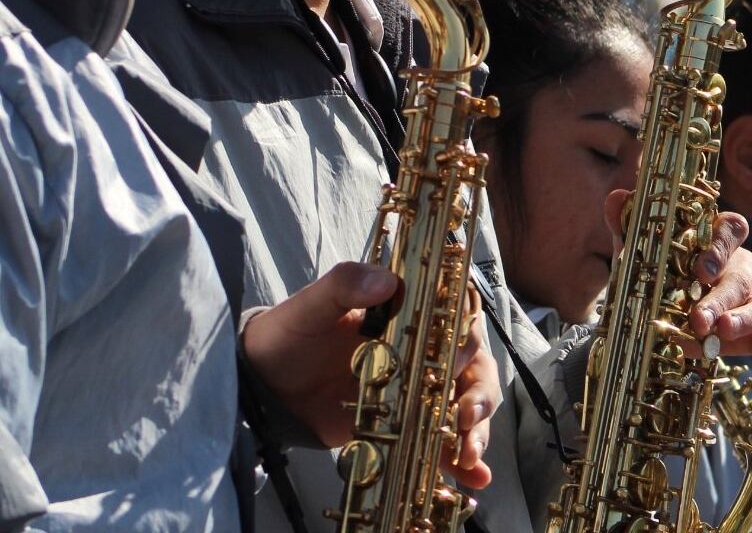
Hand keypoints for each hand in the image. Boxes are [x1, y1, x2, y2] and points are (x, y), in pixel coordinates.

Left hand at [242, 261, 501, 486]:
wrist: (265, 387)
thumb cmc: (290, 336)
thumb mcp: (312, 306)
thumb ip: (344, 285)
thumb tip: (384, 282)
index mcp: (409, 312)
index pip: (457, 314)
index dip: (468, 332)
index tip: (460, 352)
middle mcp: (422, 348)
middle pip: (473, 363)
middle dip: (479, 390)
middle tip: (465, 414)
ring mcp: (417, 389)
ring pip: (466, 402)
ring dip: (478, 428)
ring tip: (468, 453)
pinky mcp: (404, 424)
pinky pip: (441, 440)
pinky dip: (461, 459)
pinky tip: (475, 477)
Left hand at [604, 191, 751, 377]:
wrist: (646, 322)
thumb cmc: (651, 278)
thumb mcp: (635, 255)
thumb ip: (627, 227)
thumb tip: (616, 198)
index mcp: (715, 242)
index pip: (732, 229)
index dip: (721, 246)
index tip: (699, 269)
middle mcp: (738, 269)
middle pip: (742, 274)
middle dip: (720, 296)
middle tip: (698, 318)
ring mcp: (748, 302)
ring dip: (747, 319)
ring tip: (722, 333)